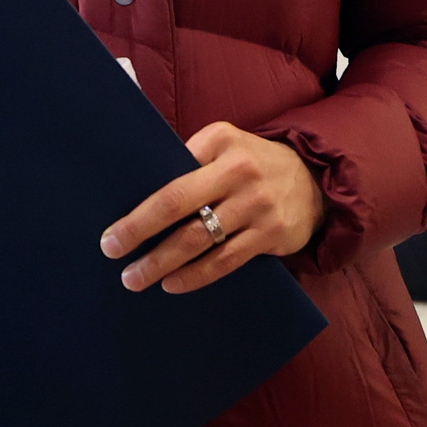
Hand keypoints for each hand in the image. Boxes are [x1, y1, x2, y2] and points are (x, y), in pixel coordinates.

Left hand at [100, 122, 326, 293]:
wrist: (315, 179)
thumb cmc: (252, 163)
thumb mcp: (224, 144)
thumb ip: (190, 159)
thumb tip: (139, 189)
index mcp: (220, 142)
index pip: (170, 175)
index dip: (138, 207)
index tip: (111, 230)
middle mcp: (239, 171)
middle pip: (177, 204)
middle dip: (139, 232)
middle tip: (112, 252)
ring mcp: (257, 205)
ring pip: (199, 240)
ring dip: (162, 263)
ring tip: (135, 278)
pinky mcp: (271, 235)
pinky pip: (226, 261)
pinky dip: (195, 276)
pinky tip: (172, 284)